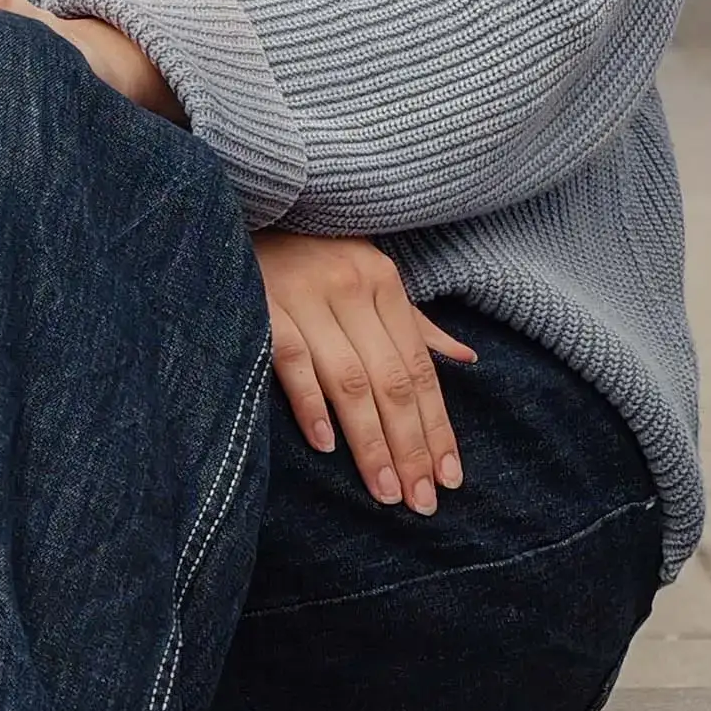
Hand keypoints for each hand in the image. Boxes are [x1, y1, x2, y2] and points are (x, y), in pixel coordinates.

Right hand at [257, 230, 476, 513]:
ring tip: (385, 491)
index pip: (419, 368)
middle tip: (422, 501)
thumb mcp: (368, 274)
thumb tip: (465, 359)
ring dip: (371, 442)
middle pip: (392, 381)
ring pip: (350, 380)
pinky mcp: (263, 305)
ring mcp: (306, 296)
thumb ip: (414, 322)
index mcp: (383, 282)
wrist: (245, 208)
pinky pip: (292, 359)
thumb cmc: (308, 251)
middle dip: (411, 446)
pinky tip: (326, 446)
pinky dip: (311, 403)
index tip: (449, 478)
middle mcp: (352, 288)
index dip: (437, 426)